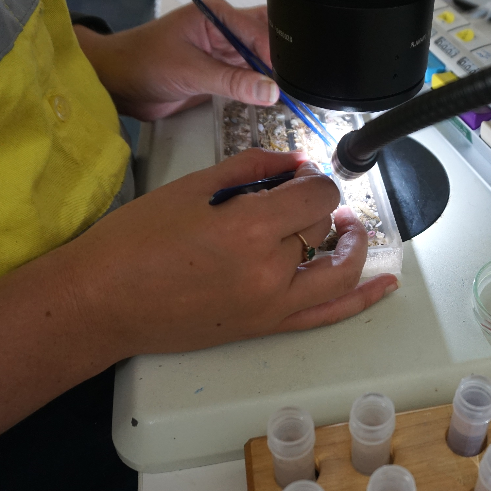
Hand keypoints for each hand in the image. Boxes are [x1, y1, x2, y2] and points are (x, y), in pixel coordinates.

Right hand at [67, 149, 398, 355]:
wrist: (105, 301)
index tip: (298, 178)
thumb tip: (293, 163)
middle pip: (322, 229)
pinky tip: (386, 285)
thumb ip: (251, 169)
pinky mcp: (265, 327)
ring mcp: (272, 306)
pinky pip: (327, 315)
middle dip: (316, 208)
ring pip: (337, 272)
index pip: (316, 196)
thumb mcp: (191, 188)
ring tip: (345, 230)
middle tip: (298, 198)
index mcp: (250, 229)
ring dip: (349, 246)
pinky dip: (362, 299)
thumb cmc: (136, 242)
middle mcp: (270, 271)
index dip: (313, 180)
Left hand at [74, 0, 279, 119]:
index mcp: (217, 16)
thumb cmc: (143, 62)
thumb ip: (232, 82)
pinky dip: (257, 91)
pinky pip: (245, 80)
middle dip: (280, 64)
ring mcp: (221, 53)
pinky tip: (268, 101)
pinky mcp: (217, 74)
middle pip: (264, 43)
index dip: (278, 59)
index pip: (260, 34)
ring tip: (289, 98)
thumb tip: (269, 90)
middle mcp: (223, 31)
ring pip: (257, 63)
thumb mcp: (191, 71)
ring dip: (270, 79)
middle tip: (297, 87)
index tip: (292, 83)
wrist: (119, 83)